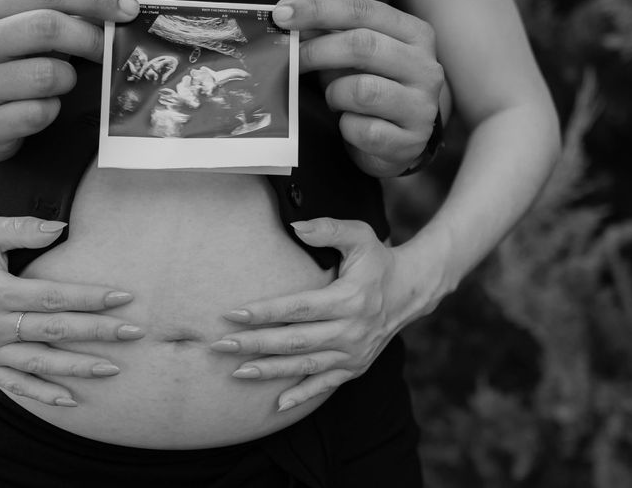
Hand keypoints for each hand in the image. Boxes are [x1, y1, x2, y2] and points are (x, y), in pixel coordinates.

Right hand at [0, 0, 138, 161]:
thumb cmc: (5, 61)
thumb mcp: (19, 27)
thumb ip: (59, 14)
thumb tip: (119, 10)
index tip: (129, 9)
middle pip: (47, 28)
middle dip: (90, 38)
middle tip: (110, 49)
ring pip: (48, 75)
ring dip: (67, 79)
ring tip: (58, 82)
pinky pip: (40, 113)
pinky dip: (51, 110)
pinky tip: (39, 108)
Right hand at [0, 215, 145, 407]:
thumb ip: (23, 228)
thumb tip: (62, 228)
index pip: (52, 296)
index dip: (90, 298)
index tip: (123, 297)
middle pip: (54, 330)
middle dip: (98, 332)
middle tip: (134, 332)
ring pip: (40, 363)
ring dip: (79, 367)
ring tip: (114, 368)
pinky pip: (17, 386)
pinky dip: (45, 394)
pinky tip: (73, 399)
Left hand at [210, 218, 420, 411]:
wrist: (410, 291)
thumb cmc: (377, 260)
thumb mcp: (360, 235)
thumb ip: (329, 229)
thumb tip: (296, 226)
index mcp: (349, 299)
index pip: (298, 308)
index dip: (264, 312)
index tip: (233, 313)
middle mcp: (351, 331)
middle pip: (295, 341)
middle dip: (255, 344)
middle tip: (221, 344)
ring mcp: (353, 353)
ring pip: (305, 365)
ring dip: (270, 371)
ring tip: (237, 372)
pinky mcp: (355, 367)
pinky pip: (325, 385)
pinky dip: (302, 395)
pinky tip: (278, 405)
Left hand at [273, 0, 444, 176]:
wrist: (399, 142)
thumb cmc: (372, 89)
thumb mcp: (355, 56)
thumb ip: (329, 33)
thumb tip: (287, 14)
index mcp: (413, 34)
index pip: (363, 10)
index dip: (318, 9)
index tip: (281, 14)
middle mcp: (425, 66)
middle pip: (363, 46)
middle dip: (316, 51)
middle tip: (290, 60)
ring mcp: (421, 105)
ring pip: (362, 90)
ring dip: (335, 94)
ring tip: (334, 100)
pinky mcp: (410, 140)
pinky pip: (364, 129)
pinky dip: (346, 128)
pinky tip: (348, 125)